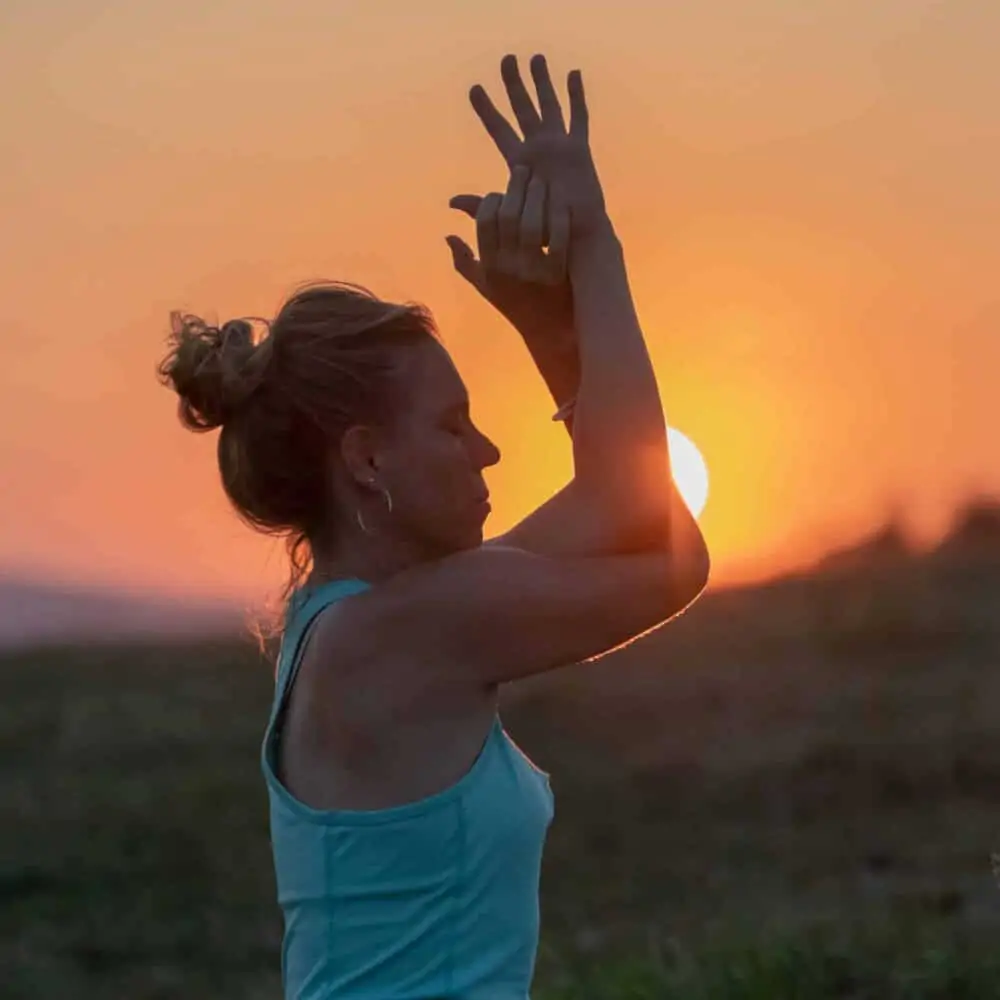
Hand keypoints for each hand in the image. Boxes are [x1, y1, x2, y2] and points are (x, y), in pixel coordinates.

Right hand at [446, 164, 573, 338]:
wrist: (548, 331)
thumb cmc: (516, 305)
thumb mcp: (485, 286)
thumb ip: (464, 262)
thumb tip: (447, 236)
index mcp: (490, 267)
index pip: (485, 222)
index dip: (492, 201)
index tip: (502, 191)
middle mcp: (508, 269)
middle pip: (508, 217)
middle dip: (516, 189)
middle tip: (525, 171)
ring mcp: (532, 272)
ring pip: (530, 225)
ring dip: (536, 197)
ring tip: (542, 181)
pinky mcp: (557, 275)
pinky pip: (557, 240)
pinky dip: (559, 219)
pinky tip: (562, 204)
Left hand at [468, 53, 607, 241]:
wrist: (573, 240)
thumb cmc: (541, 236)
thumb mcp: (506, 218)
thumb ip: (482, 206)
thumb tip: (451, 202)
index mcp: (518, 163)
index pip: (498, 129)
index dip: (486, 109)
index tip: (474, 89)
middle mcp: (537, 150)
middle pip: (523, 109)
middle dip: (514, 84)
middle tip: (506, 59)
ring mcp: (558, 147)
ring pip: (549, 105)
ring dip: (542, 81)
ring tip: (535, 58)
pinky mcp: (578, 150)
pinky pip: (578, 117)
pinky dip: (576, 95)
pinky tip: (572, 73)